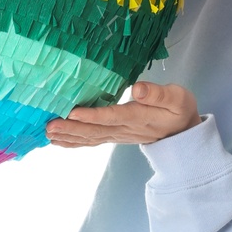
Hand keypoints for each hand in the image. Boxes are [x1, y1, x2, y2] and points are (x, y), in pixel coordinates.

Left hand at [46, 81, 200, 148]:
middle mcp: (125, 130)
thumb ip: (159, 93)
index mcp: (139, 117)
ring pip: (91, 138)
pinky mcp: (114, 137)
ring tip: (48, 134)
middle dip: (71, 129)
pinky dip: (74, 142)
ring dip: (69, 137)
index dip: (93, 116)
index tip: (73, 112)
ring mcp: (118, 136)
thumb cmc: (179, 111)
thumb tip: (138, 88)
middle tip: (50, 126)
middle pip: (95, 131)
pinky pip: (92, 141)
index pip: (113, 117)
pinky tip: (58, 141)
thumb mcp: (178, 98)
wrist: (183, 134)